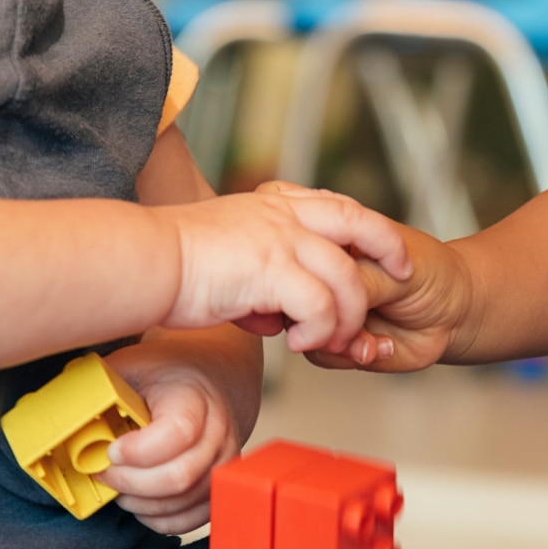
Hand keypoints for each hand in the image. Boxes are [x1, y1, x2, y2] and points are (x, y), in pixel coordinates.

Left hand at [97, 341, 243, 535]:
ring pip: (182, 503)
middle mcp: (218, 427)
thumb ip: (99, 385)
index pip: (178, 432)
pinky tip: (141, 497)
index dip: (138, 451)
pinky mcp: (219, 483)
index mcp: (195, 394)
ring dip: (140, 502)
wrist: (204, 378)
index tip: (111, 449)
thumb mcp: (131, 365)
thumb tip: (59, 407)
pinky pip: (190, 519)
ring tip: (120, 483)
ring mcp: (223, 458)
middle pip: (179, 477)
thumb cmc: (162, 374)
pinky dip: (158, 517)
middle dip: (130, 483)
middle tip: (105, 472)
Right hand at [158, 186, 411, 356]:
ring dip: (348, 312)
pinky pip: (318, 304)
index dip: (366, 225)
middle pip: (358, 221)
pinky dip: (320, 328)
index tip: (384, 245)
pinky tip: (301, 343)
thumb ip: (259, 270)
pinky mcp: (271, 269)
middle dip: (388, 245)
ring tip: (336, 338)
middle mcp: (284, 214)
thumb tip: (273, 312)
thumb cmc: (172, 263)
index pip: (336, 205)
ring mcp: (280, 239)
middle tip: (403, 272)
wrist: (144, 260)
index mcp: (274, 204)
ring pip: (345, 275)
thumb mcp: (228, 250)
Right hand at [306, 225, 475, 372]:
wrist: (458, 312)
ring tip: (370, 341)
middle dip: (324, 314)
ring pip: (305, 327)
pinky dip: (348, 355)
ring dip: (338, 341)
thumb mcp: (397, 271)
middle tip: (354, 322)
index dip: (314, 272)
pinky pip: (322, 354)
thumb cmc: (433, 274)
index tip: (344, 285)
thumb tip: (319, 295)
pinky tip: (377, 348)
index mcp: (340, 242)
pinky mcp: (339, 340)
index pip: (305, 253)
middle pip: (298, 294)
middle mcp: (329, 276)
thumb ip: (359, 280)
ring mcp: (332, 308)